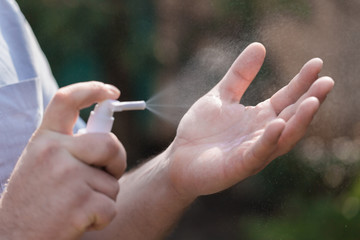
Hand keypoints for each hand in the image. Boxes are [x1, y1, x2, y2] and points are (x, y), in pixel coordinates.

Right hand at [0, 82, 125, 238]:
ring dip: (103, 197)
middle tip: (107, 174)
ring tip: (76, 206)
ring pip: (112, 182)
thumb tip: (106, 138)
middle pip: (110, 144)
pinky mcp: (80, 203)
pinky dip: (102, 218)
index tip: (112, 91)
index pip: (66, 100)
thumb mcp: (41, 165)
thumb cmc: (33, 202)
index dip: (92, 89)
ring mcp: (68, 177)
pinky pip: (111, 207)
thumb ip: (68, 148)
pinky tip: (79, 222)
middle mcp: (55, 152)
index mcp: (44, 140)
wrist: (12, 238)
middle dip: (118, 160)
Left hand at [168, 43, 333, 198]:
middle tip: (326, 82)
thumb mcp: (221, 96)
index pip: (286, 98)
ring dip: (299, 120)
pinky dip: (268, 140)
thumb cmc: (201, 130)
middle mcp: (262, 134)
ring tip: (313, 101)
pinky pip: (258, 153)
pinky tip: (277, 124)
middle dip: (310, 100)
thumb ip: (239, 75)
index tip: (316, 63)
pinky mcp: (240, 166)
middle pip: (292, 117)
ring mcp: (253, 151)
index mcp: (259, 117)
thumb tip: (259, 45)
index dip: (302, 82)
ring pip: (283, 137)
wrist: (179, 158)